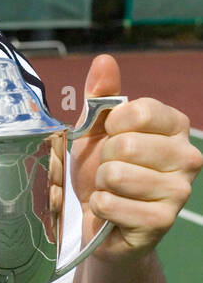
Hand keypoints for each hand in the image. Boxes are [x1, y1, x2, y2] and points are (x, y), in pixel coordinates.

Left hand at [70, 55, 202, 261]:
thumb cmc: (100, 173)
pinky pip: (111, 204)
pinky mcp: (163, 221)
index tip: (111, 137)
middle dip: (103, 160)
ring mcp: (179, 191)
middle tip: (109, 171)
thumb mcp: (95, 130)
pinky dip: (100, 207)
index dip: (112, 125)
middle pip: (126, 144)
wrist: (100, 223)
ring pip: (116, 175)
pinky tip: (111, 211)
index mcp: (176, 127)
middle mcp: (187, 156)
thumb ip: (100, 96)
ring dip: (101, 185)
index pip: (140, 111)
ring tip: (111, 190)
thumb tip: (105, 60)